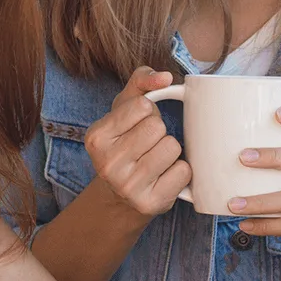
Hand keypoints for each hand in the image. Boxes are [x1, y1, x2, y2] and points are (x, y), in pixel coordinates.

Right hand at [82, 67, 188, 217]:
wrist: (120, 194)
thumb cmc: (126, 141)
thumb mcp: (125, 107)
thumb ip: (142, 80)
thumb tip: (165, 78)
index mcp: (96, 137)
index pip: (142, 106)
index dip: (147, 112)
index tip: (137, 124)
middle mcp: (107, 164)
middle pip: (157, 128)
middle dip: (159, 132)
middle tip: (147, 145)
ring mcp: (128, 186)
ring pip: (172, 148)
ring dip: (170, 151)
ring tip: (155, 160)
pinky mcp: (149, 203)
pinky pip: (183, 171)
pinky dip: (179, 171)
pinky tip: (163, 176)